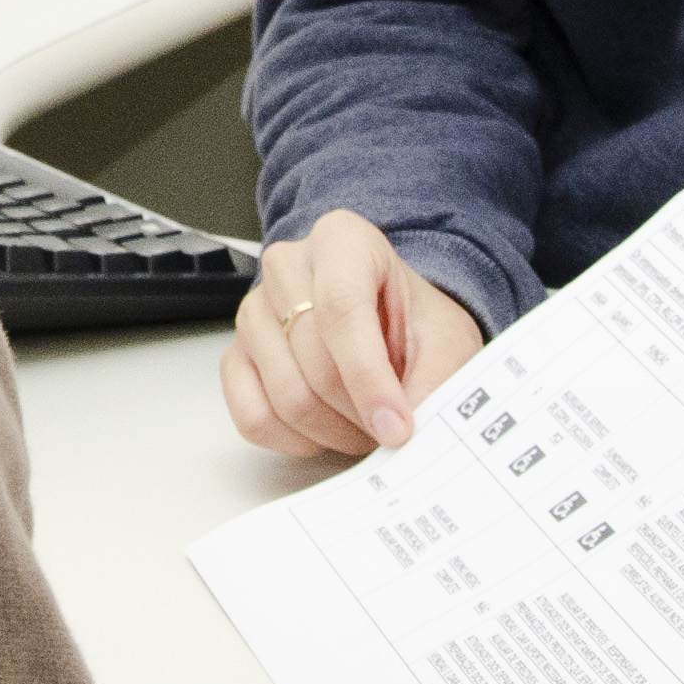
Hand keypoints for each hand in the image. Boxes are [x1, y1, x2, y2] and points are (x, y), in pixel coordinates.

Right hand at [220, 210, 485, 457]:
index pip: (341, 308)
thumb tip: (411, 429)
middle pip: (313, 359)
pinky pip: (254, 418)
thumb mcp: (448, 340)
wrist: (389, 323)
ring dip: (334, 431)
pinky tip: (327, 431)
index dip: (369, 376)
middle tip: (393, 432)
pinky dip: (296, 442)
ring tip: (365, 426)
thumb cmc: (413, 324)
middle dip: (359, 413)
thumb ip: (435, 381)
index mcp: (342, 241)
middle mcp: (287, 267)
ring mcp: (253, 313)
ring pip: (285, 395)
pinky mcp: (235, 358)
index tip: (397, 427)